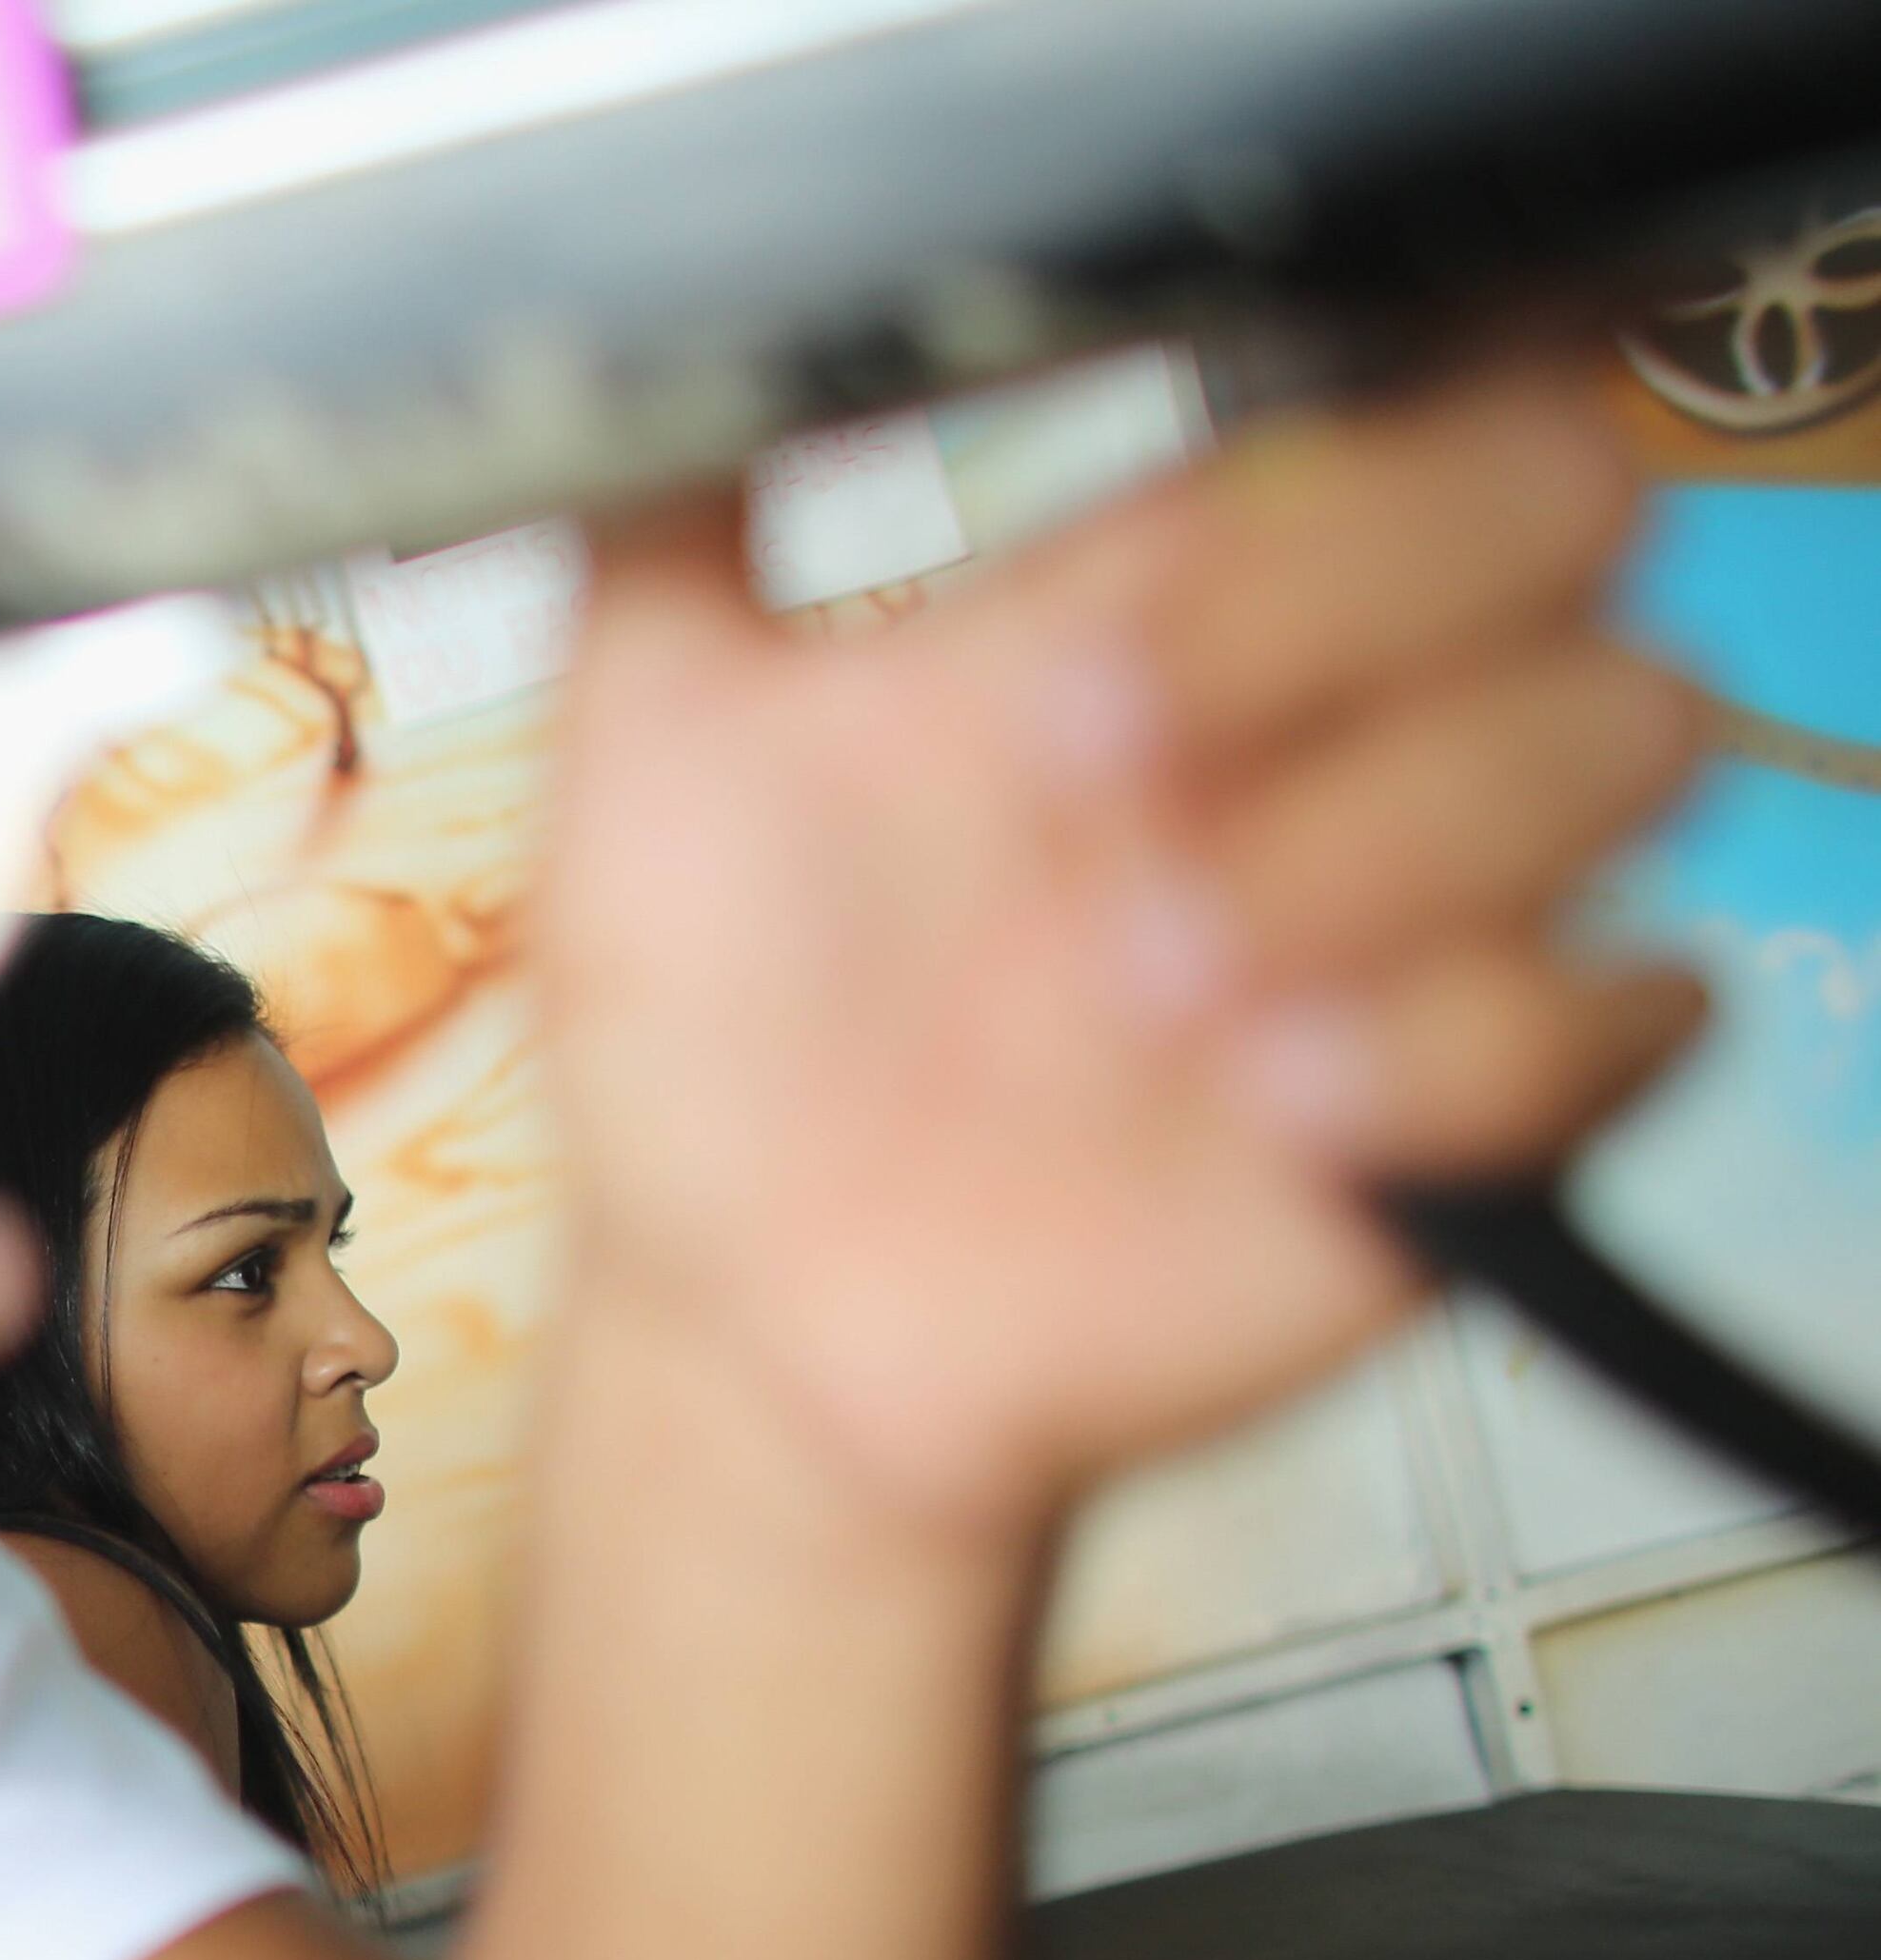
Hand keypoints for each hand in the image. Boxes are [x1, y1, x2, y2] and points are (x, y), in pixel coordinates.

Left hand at [535, 364, 1709, 1535]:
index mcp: (1169, 615)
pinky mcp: (1466, 1116)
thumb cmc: (713, 1029)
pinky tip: (1271, 1099)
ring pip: (1621, 732)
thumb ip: (675, 529)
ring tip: (1157, 982)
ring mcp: (1411, 914)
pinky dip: (1465, 1039)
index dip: (1264, 498)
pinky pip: (1623, 1013)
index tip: (1050, 671)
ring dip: (1389, 833)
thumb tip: (701, 348)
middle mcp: (1321, 730)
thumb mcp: (649, 743)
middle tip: (1104, 781)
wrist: (733, 1298)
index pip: (1387, 414)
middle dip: (1343, 612)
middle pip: (1558, 514)